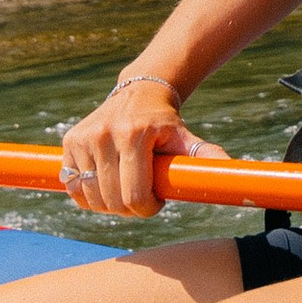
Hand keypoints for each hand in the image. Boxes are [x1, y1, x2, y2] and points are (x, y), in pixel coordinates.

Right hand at [55, 76, 229, 219]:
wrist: (139, 93)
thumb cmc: (166, 123)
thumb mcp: (186, 138)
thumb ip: (205, 155)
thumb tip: (231, 170)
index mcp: (135, 134)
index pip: (134, 196)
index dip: (147, 208)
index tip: (156, 201)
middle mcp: (105, 134)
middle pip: (113, 201)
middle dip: (130, 209)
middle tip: (142, 197)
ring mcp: (84, 138)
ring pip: (91, 198)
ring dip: (109, 205)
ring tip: (125, 189)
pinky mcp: (69, 142)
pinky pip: (73, 188)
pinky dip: (88, 196)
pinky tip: (105, 185)